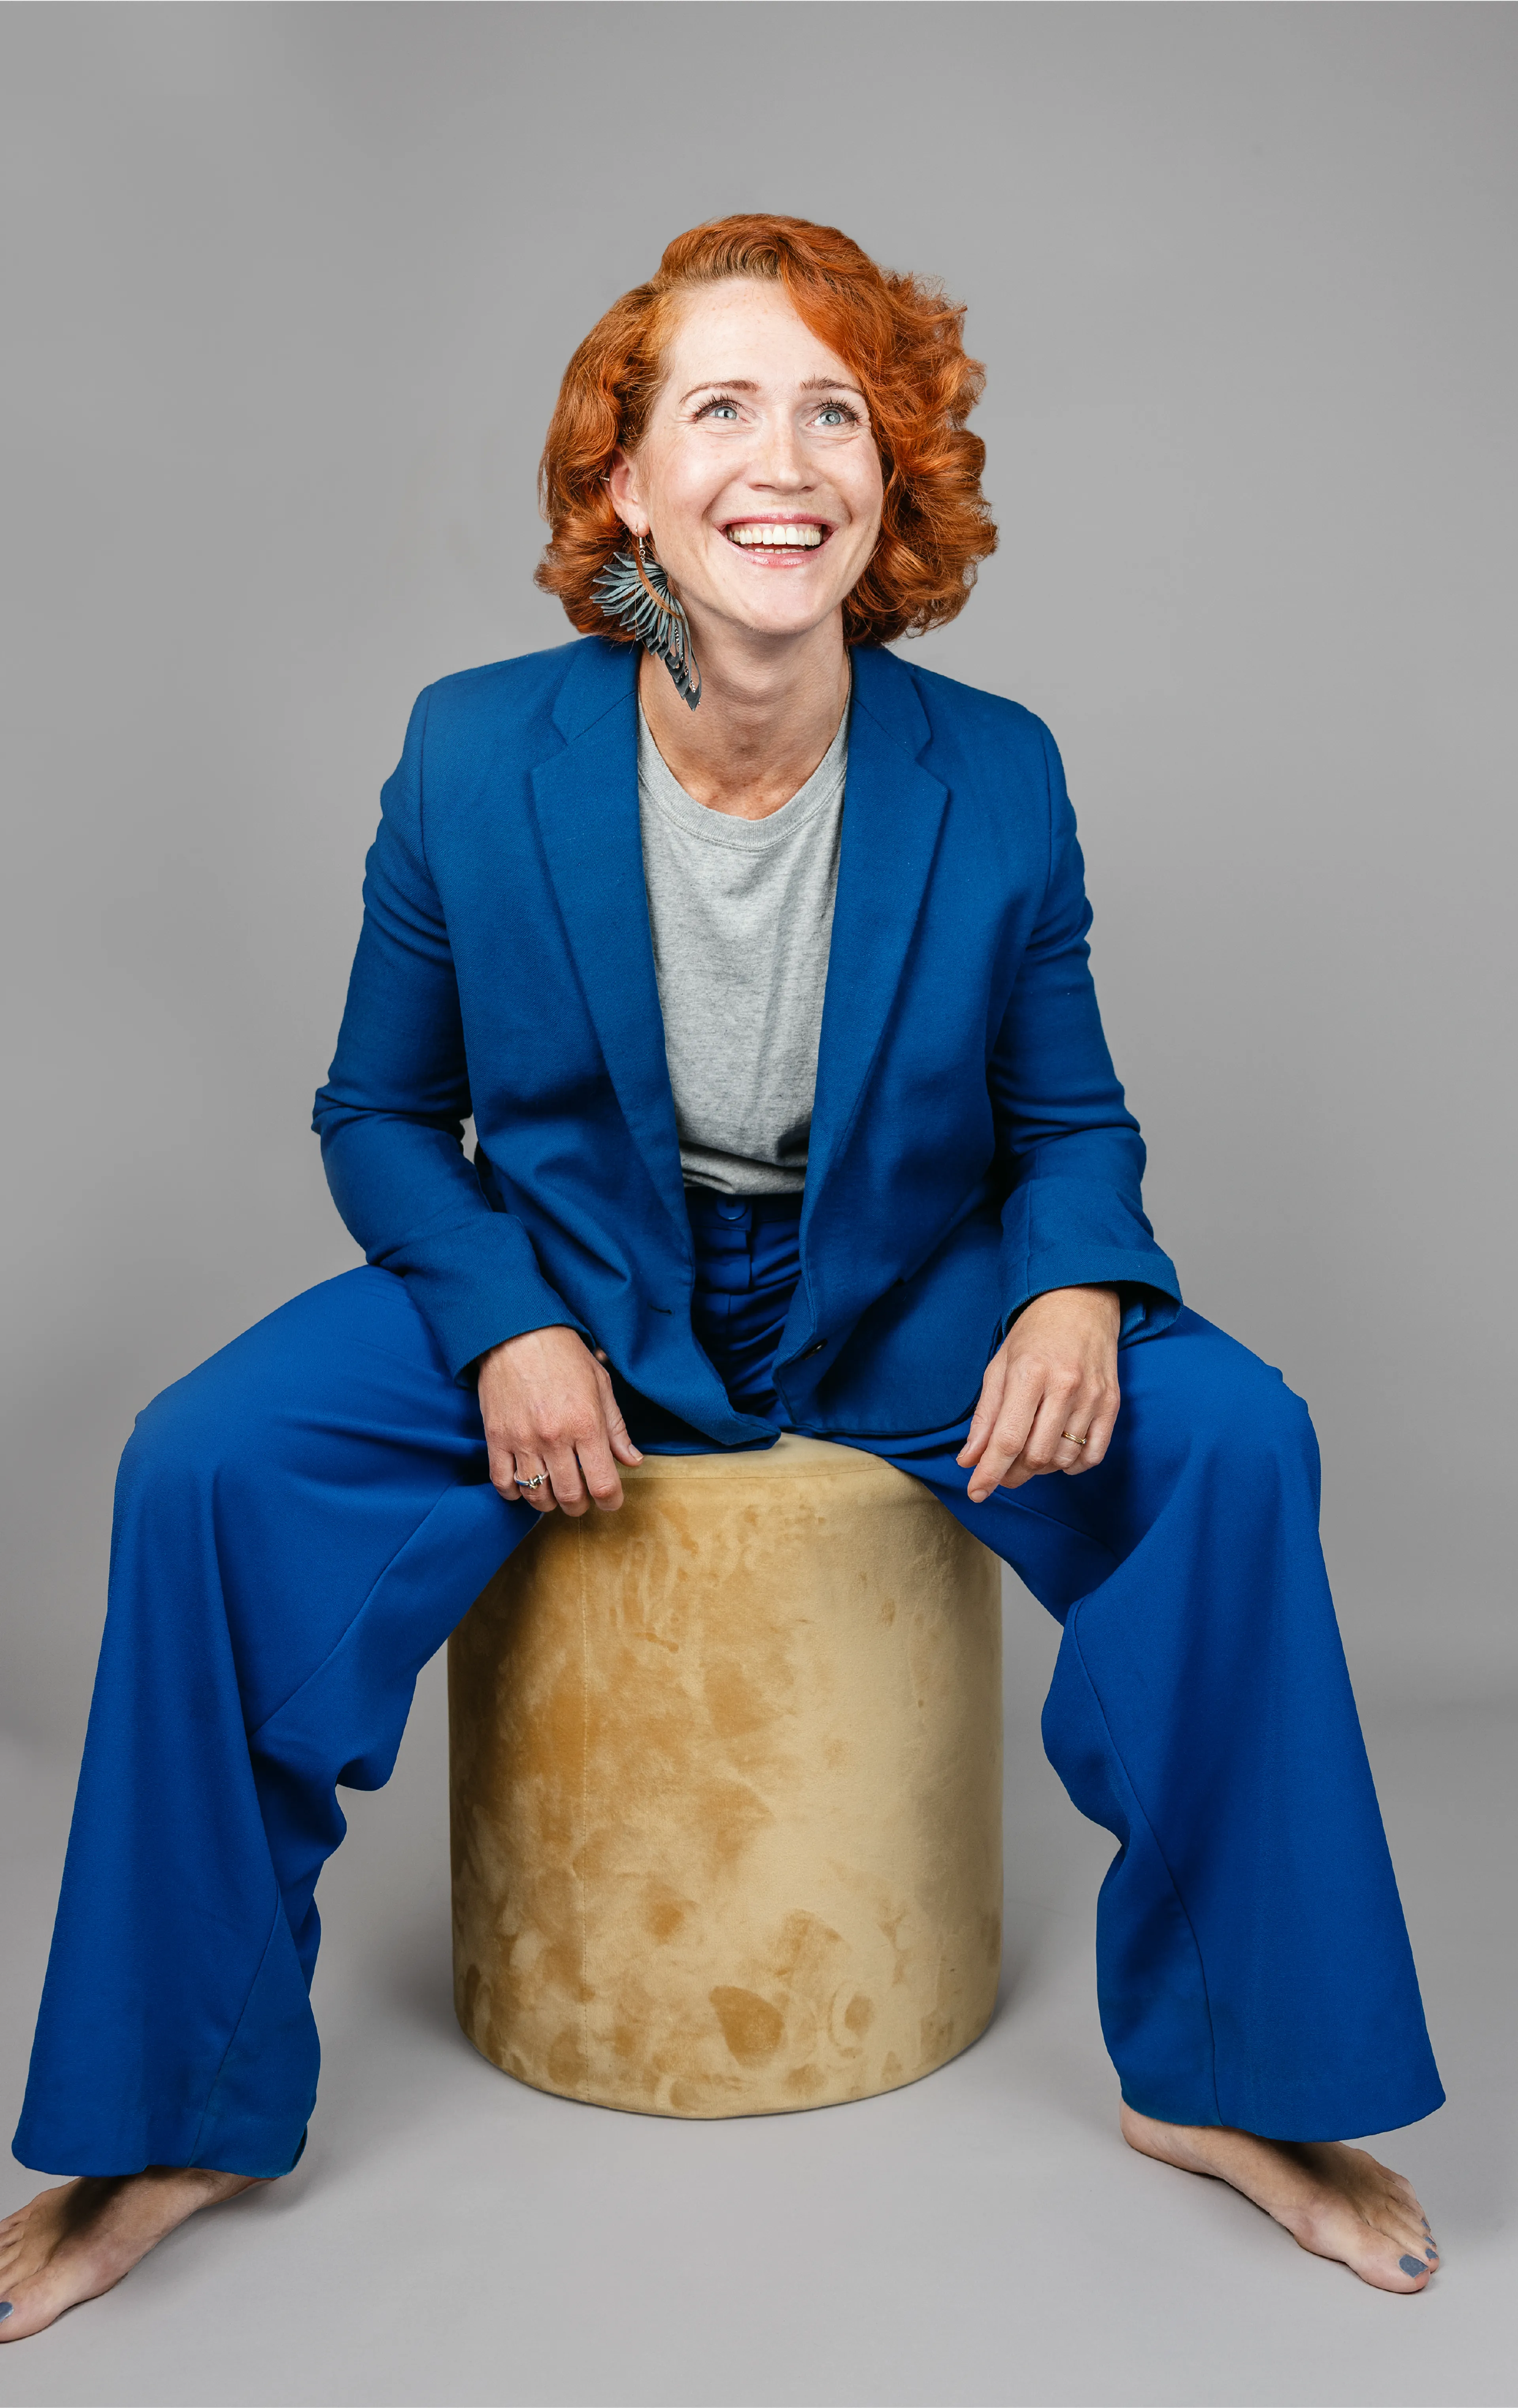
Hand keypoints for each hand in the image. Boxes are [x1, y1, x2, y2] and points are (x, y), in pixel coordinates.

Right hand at [476, 1327, 642, 1515]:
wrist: (516, 1332)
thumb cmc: (564, 1355)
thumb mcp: (601, 1385)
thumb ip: (617, 1428)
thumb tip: (632, 1461)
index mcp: (586, 1424)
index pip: (603, 1484)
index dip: (611, 1502)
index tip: (610, 1502)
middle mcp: (555, 1437)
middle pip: (571, 1497)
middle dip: (580, 1506)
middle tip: (582, 1497)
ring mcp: (522, 1440)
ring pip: (536, 1495)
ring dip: (549, 1502)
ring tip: (554, 1491)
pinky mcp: (496, 1437)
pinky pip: (502, 1482)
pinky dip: (514, 1493)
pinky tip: (524, 1484)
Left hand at [956, 1285, 1120, 1501]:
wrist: (1081, 1302)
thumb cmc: (1034, 1334)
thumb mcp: (999, 1366)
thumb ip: (985, 1416)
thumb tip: (969, 1460)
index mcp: (1029, 1373)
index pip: (1007, 1439)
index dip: (989, 1472)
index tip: (976, 1493)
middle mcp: (1064, 1386)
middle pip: (1036, 1455)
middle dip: (1012, 1474)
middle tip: (1001, 1471)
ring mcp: (1092, 1396)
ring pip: (1064, 1459)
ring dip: (1041, 1469)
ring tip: (1029, 1454)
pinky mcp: (1112, 1403)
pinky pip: (1094, 1454)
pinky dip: (1073, 1466)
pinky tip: (1059, 1454)